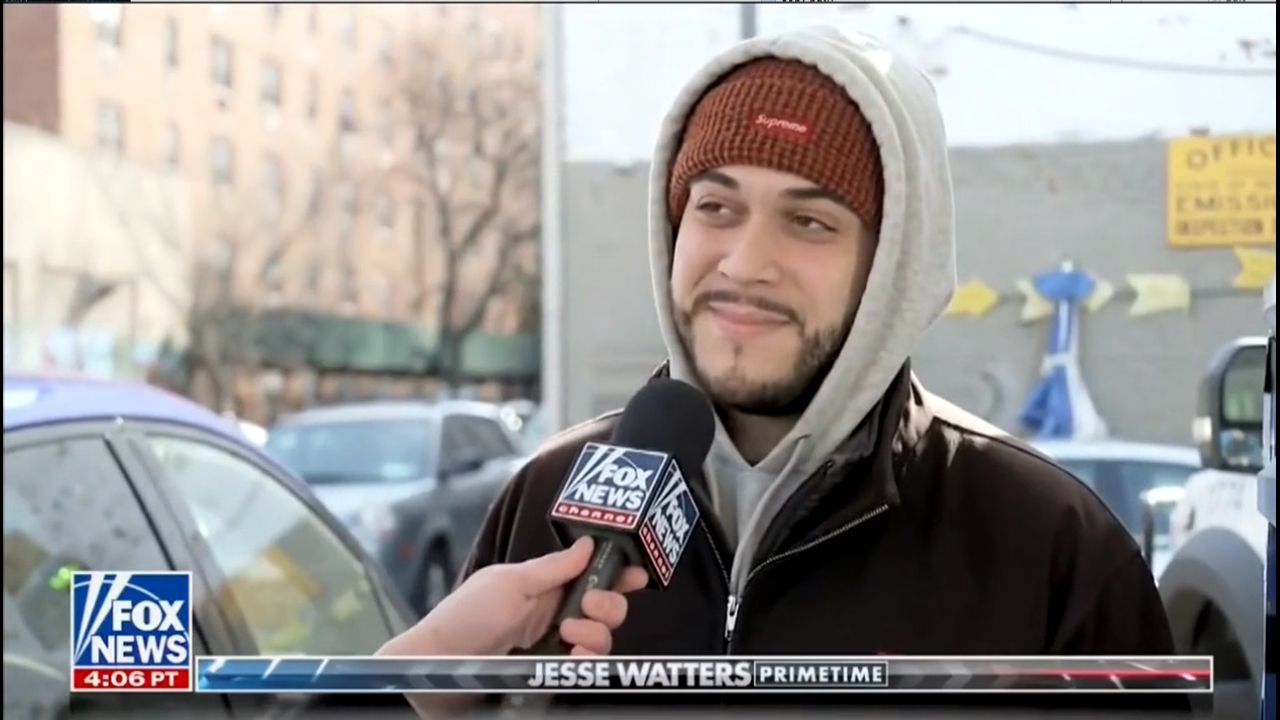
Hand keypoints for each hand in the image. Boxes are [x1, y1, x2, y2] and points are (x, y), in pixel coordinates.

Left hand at [378, 536, 648, 657]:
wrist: (439, 667)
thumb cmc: (465, 618)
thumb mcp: (509, 583)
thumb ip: (553, 569)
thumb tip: (589, 544)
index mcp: (544, 588)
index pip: (591, 576)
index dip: (618, 573)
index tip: (637, 572)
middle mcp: (555, 617)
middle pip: (607, 608)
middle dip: (611, 602)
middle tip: (590, 604)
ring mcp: (555, 648)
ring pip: (603, 638)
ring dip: (597, 631)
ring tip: (569, 631)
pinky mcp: (553, 674)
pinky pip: (589, 666)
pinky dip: (590, 657)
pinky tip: (573, 652)